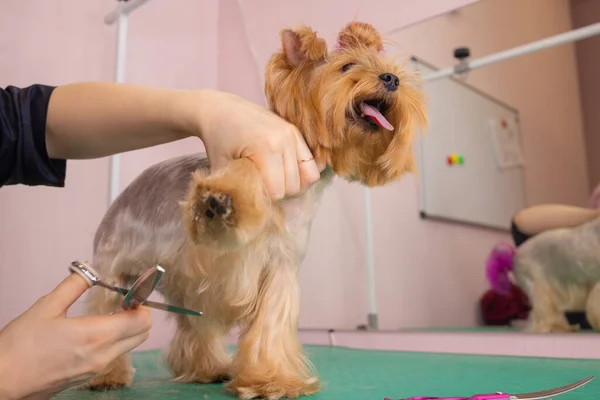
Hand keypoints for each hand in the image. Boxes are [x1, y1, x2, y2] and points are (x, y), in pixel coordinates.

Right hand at [0, 273, 151, 399]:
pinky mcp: (88, 377)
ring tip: (106, 316)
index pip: (141, 321)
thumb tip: (89, 270)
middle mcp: (103, 355)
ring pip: (129, 346)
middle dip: (138, 315)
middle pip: (141, 334)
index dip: (141, 304)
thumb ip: (74, 286)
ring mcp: (97, 369)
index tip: (129, 294)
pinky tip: (93, 333)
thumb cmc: (21, 346)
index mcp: (96, 336)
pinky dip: (113, 342)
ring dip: (126, 329)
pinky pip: (113, 356)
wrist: (2, 383)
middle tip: (122, 303)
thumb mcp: (46, 307)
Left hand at [195, 90, 322, 199]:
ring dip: (291, 184)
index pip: (278, 192)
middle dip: (278, 193)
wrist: (219, 110)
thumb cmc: (217, 141)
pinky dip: (301, 172)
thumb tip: (250, 216)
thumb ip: (237, 192)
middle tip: (260, 186)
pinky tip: (285, 172)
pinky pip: (312, 163)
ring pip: (307, 177)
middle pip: (294, 186)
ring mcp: (293, 134)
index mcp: (265, 148)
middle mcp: (284, 139)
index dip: (264, 198)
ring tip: (273, 180)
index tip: (251, 192)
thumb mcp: (221, 169)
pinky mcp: (296, 132)